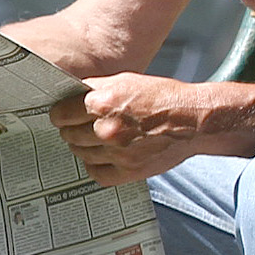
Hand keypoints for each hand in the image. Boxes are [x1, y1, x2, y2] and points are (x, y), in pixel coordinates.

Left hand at [53, 72, 207, 184]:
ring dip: (85, 147)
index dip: (61, 114)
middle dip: (73, 130)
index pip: (60, 114)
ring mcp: (117, 153)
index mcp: (102, 103)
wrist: (194, 120)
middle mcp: (106, 129)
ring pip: (80, 154)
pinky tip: (104, 157)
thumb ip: (96, 90)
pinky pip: (96, 173)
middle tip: (83, 127)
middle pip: (68, 135)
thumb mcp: (126, 81)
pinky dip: (96, 165)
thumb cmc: (163, 97)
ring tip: (98, 140)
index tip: (65, 116)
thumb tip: (71, 98)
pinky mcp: (128, 171)